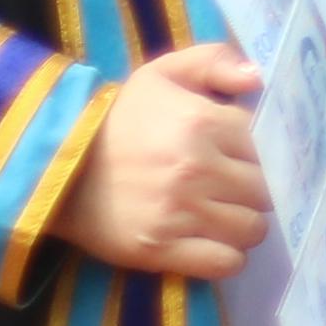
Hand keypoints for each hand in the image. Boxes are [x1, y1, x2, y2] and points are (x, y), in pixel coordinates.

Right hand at [54, 44, 271, 277]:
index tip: (249, 162)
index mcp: (205, 123)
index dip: (265, 157)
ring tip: (225, 217)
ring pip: (251, 229)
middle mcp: (198, 169)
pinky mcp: (160, 250)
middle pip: (265, 193)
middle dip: (257, 193)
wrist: (55, 166)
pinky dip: (227, 257)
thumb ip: (214, 61)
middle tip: (236, 192)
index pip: (270, 149)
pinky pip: (224, 263)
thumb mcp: (162, 73)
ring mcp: (180, 213)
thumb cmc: (118, 118)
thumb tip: (257, 78)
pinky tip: (213, 244)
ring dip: (245, 226)